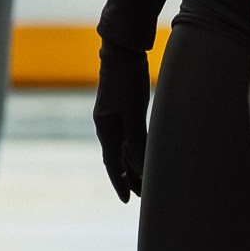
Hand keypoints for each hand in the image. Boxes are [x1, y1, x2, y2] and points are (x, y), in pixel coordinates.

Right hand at [93, 43, 150, 201]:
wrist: (121, 50)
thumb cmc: (126, 79)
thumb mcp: (133, 110)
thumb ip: (138, 137)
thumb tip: (144, 163)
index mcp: (105, 127)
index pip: (111, 162)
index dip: (120, 181)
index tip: (127, 200)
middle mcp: (106, 125)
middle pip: (116, 158)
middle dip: (128, 177)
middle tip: (141, 197)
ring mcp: (113, 117)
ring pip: (122, 148)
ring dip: (132, 165)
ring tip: (143, 181)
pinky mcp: (121, 109)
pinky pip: (127, 136)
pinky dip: (134, 149)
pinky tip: (142, 155)